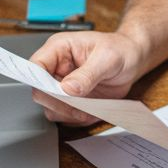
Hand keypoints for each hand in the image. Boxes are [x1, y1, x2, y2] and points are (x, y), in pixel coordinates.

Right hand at [28, 30, 144, 124]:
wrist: (132, 59)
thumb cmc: (120, 49)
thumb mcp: (107, 58)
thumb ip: (87, 73)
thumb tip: (68, 88)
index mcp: (59, 49)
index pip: (35, 67)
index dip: (39, 82)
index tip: (57, 94)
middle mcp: (56, 68)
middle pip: (40, 92)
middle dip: (59, 103)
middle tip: (80, 106)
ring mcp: (62, 85)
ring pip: (50, 107)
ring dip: (69, 114)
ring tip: (89, 109)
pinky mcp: (71, 100)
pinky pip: (65, 116)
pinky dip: (78, 118)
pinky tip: (93, 111)